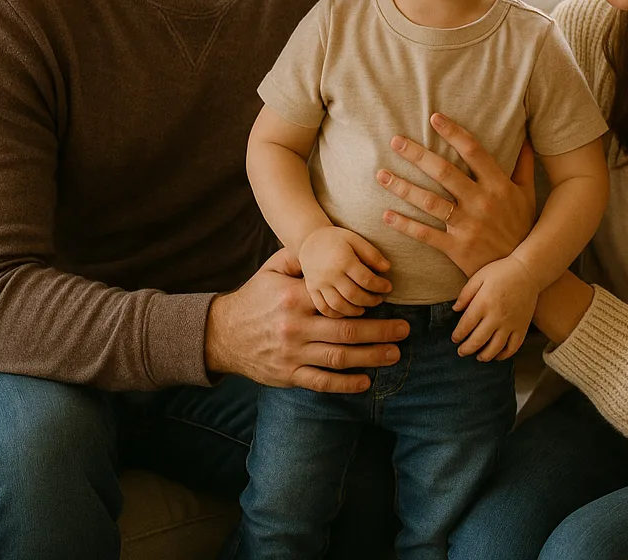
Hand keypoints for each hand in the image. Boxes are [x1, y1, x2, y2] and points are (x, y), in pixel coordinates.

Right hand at [204, 248, 408, 392]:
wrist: (222, 334)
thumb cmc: (255, 297)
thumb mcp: (272, 269)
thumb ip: (299, 258)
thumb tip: (325, 245)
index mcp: (295, 298)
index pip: (338, 300)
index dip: (365, 302)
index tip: (388, 300)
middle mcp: (296, 327)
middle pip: (347, 331)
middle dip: (380, 331)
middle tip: (405, 329)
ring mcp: (292, 354)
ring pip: (339, 357)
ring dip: (371, 357)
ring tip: (394, 353)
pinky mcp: (288, 376)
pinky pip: (321, 382)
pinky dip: (345, 384)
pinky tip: (366, 381)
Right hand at [299, 226, 391, 316]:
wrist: (309, 241)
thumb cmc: (337, 240)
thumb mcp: (356, 239)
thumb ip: (372, 254)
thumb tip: (387, 268)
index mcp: (343, 260)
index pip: (366, 279)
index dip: (380, 286)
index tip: (388, 287)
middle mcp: (330, 274)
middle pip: (354, 295)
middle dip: (370, 300)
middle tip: (379, 299)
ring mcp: (319, 284)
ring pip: (339, 305)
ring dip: (355, 310)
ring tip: (364, 307)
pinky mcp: (311, 290)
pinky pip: (324, 308)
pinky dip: (337, 314)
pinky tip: (347, 311)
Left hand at [376, 112, 535, 276]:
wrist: (521, 271)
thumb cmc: (522, 227)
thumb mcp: (528, 194)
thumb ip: (524, 165)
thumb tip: (528, 137)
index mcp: (498, 185)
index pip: (474, 151)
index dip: (453, 133)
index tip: (434, 117)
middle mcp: (482, 202)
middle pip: (444, 172)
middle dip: (417, 155)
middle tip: (395, 141)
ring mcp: (468, 225)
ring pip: (430, 202)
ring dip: (403, 187)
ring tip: (381, 175)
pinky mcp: (456, 248)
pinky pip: (425, 234)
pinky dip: (404, 225)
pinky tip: (385, 214)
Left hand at [452, 255, 537, 360]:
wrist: (528, 271)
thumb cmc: (501, 272)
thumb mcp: (479, 277)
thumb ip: (465, 294)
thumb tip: (454, 309)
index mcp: (483, 303)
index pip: (466, 326)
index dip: (458, 335)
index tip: (454, 339)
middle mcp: (496, 317)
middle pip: (478, 340)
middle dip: (467, 349)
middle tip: (461, 352)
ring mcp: (510, 324)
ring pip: (495, 348)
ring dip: (484, 356)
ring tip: (478, 357)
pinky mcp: (522, 327)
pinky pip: (513, 347)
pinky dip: (504, 355)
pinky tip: (497, 355)